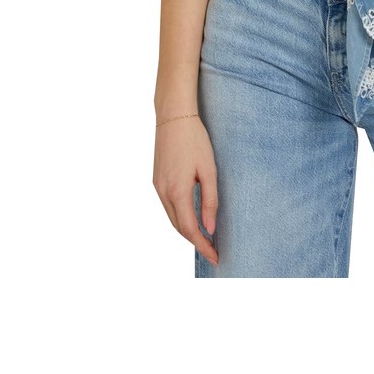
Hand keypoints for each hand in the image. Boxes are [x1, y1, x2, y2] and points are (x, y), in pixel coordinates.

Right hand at [153, 114, 219, 265]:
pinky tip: (191, 218)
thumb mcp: (209, 170)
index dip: (203, 246)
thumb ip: (210, 200)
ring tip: (205, 239)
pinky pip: (168, 207)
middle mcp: (163, 192)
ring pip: (172, 219)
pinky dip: (179, 218)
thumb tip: (210, 228)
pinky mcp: (156, 180)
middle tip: (214, 251)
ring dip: (187, 231)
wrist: (173, 116)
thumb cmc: (194, 140)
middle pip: (179, 228)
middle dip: (196, 242)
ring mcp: (157, 186)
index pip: (190, 230)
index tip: (216, 257)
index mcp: (177, 191)